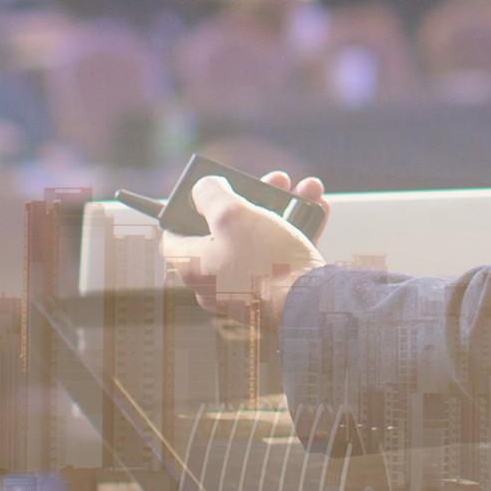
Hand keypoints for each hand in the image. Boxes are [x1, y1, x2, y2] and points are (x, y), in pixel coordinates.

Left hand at [162, 171, 327, 327]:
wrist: (312, 305)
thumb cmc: (269, 264)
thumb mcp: (233, 214)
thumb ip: (211, 194)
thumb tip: (202, 188)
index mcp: (194, 267)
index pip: (173, 237)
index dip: (184, 210)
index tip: (202, 195)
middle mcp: (216, 282)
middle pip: (226, 232)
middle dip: (252, 201)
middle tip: (267, 184)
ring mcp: (248, 289)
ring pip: (260, 239)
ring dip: (282, 211)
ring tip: (300, 192)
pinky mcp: (275, 293)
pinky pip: (282, 255)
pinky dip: (297, 231)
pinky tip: (316, 211)